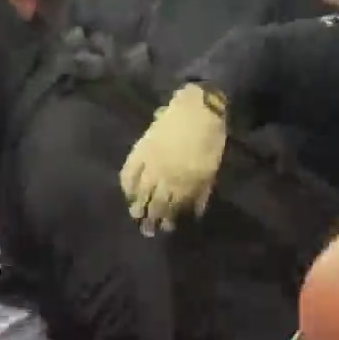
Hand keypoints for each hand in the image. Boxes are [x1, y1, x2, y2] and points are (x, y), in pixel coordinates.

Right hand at [119, 83, 228, 234]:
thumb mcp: (212, 169)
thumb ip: (202, 192)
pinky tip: (127, 192)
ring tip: (134, 215)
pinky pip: (129, 171)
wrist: (198, 108)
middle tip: (147, 231)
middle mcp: (165, 176)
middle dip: (152, 218)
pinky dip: (126, 183)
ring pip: (141, 191)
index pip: (173, 207)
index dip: (169, 219)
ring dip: (137, 205)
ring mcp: (151, 163)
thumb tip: (195, 213)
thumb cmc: (210, 139)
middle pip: (155, 202)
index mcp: (186, 181)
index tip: (167, 228)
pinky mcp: (141, 150)